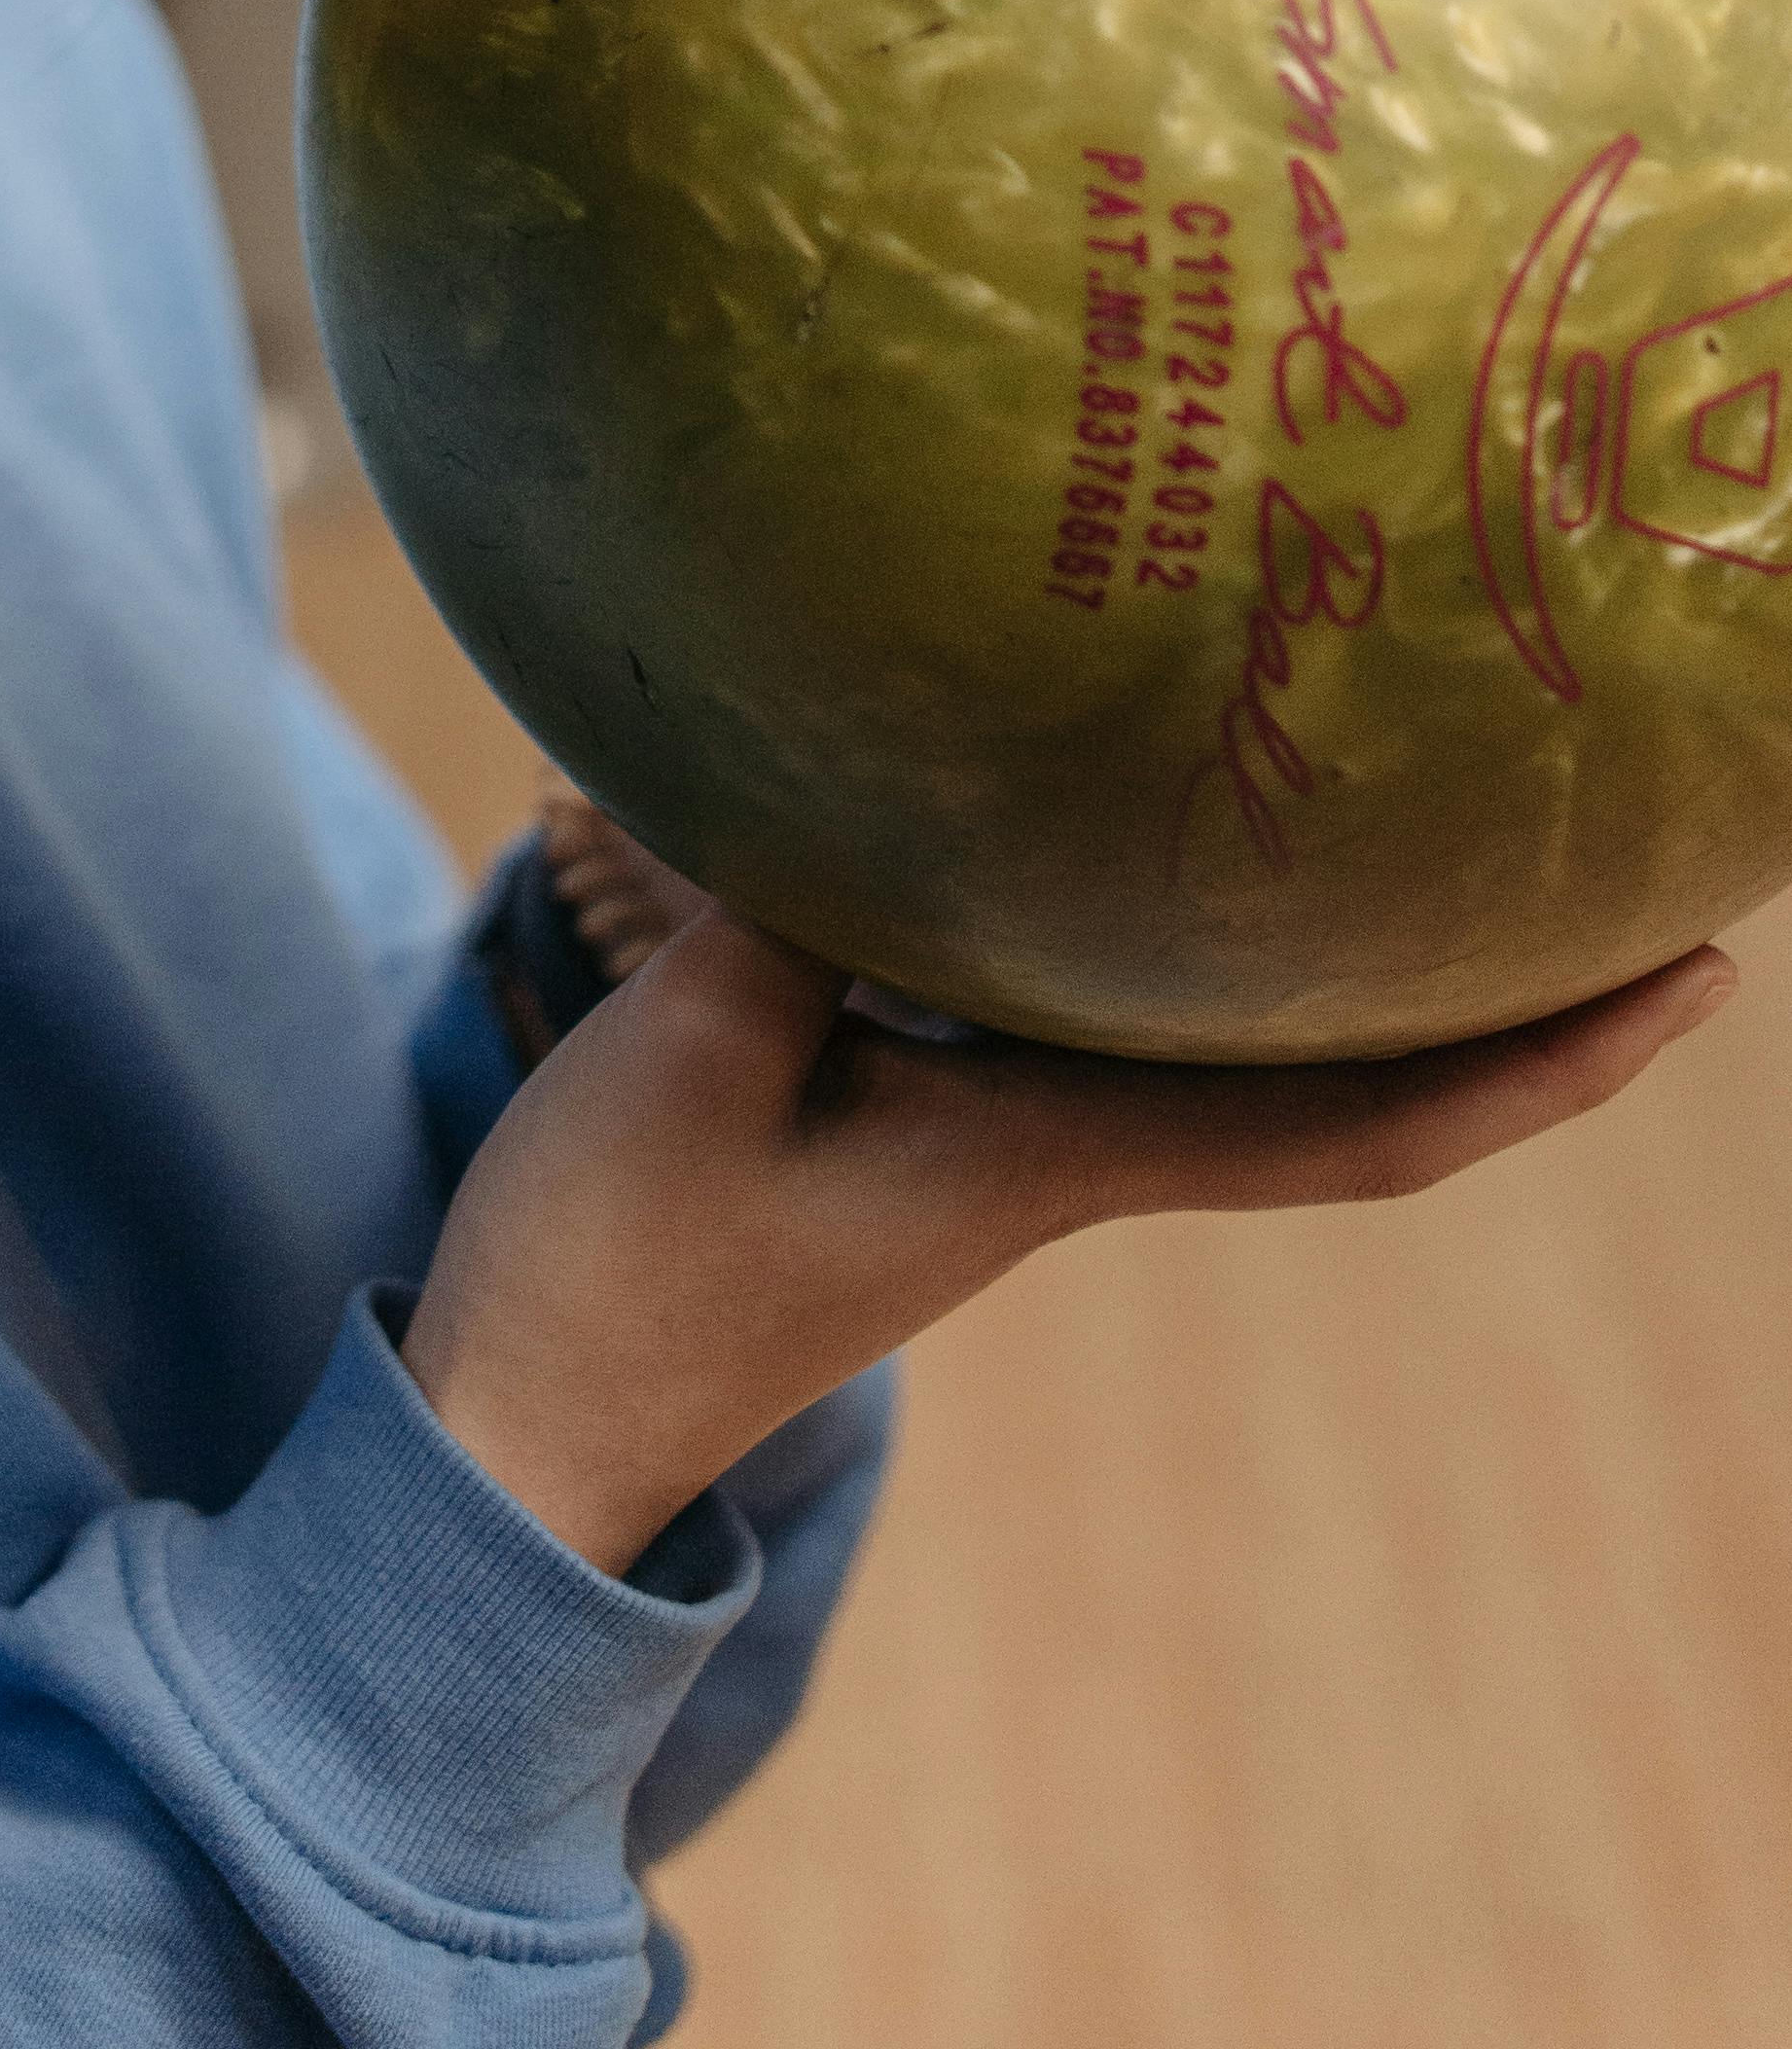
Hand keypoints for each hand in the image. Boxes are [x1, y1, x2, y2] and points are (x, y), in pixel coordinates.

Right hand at [404, 882, 1733, 1576]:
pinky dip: (1176, 945)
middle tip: (1639, 867)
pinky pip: (1095, 1016)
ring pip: (1230, 1049)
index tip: (1697, 981)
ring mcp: (994, 1146)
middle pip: (1346, 1084)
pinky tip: (1151, 854)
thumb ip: (798, 903)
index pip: (1363, 1126)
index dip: (1538, 1060)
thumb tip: (889, 766)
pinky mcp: (913, 1121)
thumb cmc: (612, 1266)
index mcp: (1049, 1161)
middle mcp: (1061, 1157)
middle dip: (1501, 990)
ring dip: (1348, 962)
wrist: (524, 1432)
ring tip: (1433, 823)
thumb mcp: (695, 1054)